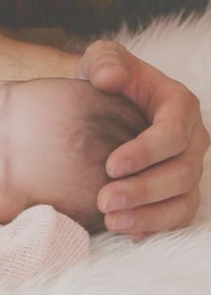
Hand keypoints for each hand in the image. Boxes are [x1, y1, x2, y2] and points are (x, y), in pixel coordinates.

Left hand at [78, 40, 209, 235]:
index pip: (172, 132)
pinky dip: (154, 227)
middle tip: (104, 201)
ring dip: (149, 216)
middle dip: (143, 190)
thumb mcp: (103, 60)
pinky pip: (175, 215)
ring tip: (111, 222)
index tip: (110, 166)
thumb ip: (106, 62)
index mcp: (178, 105)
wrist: (105, 102)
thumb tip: (109, 78)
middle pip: (181, 172)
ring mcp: (186, 168)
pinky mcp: (175, 191)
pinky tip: (127, 234)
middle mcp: (190, 139)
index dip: (146, 152)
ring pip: (182, 200)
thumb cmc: (107, 79)